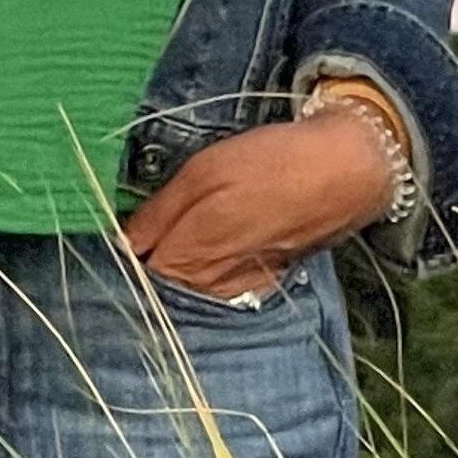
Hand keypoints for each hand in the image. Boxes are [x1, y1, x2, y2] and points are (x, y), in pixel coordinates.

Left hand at [120, 114, 394, 301]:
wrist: (345, 173)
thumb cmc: (269, 164)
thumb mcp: (201, 173)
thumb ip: (157, 216)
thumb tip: (121, 245)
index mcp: (184, 263)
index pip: (130, 278)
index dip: (119, 258)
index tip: (111, 237)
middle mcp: (207, 291)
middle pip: (158, 288)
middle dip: (143, 267)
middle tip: (138, 235)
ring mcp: (236, 293)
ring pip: (187, 290)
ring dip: (174, 272)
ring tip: (176, 237)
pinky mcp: (260, 287)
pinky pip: (216, 288)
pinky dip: (206, 274)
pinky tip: (212, 247)